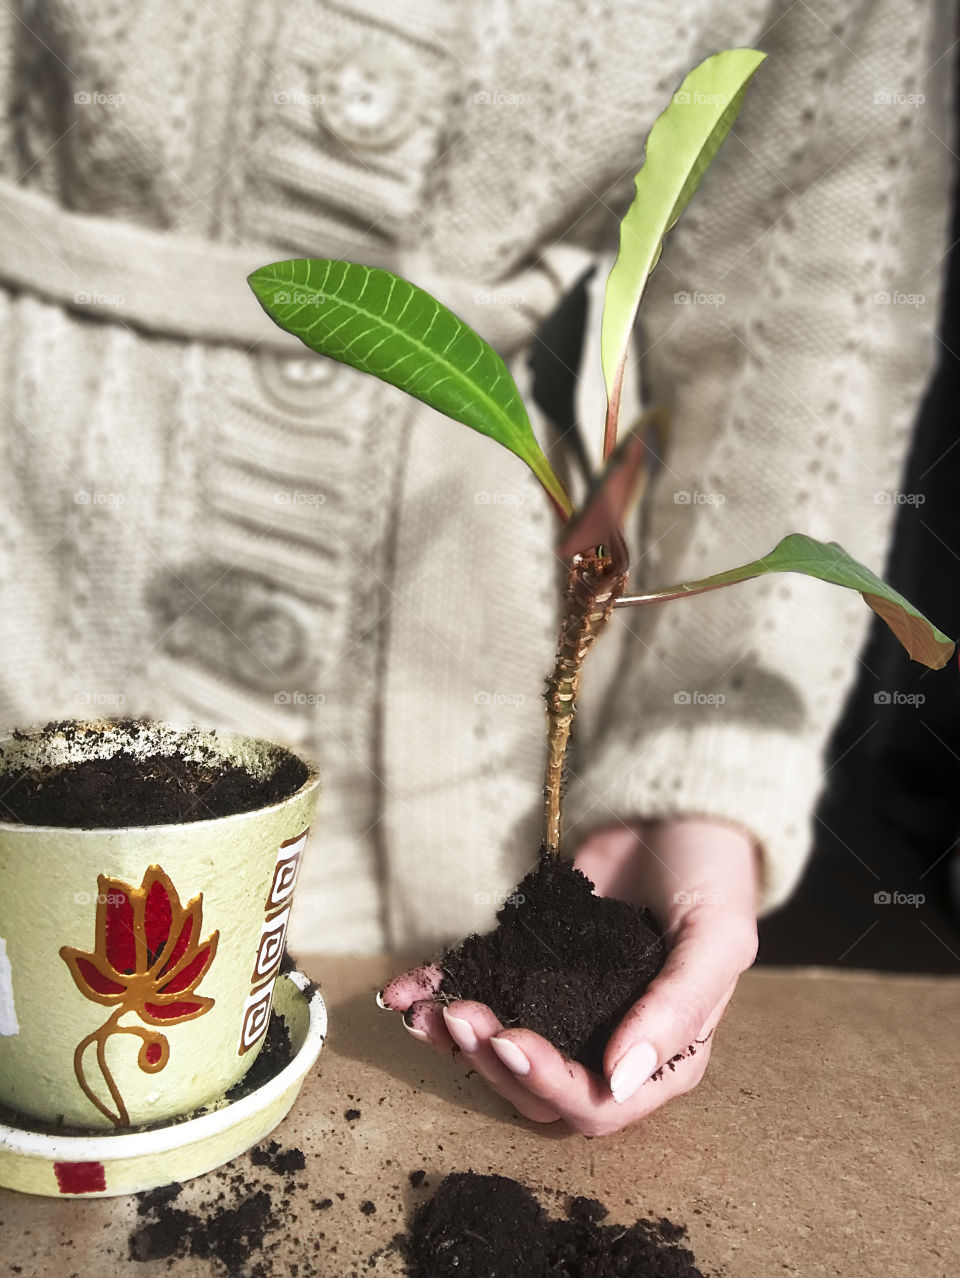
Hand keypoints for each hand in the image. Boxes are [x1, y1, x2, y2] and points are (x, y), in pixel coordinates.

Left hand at [379, 818, 759, 1135]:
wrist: (674, 808)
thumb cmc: (712, 875)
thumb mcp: (717, 940)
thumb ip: (677, 1010)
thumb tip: (620, 1079)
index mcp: (665, 1057)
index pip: (599, 1104)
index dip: (550, 1083)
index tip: (510, 1039)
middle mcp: (610, 1045)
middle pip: (538, 1089)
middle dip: (492, 1060)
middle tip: (459, 1015)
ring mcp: (567, 1008)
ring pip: (502, 1053)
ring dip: (459, 1041)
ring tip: (424, 1011)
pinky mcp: (534, 967)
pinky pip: (486, 992)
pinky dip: (445, 992)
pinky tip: (411, 988)